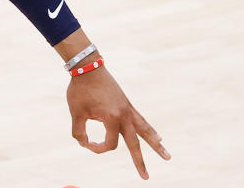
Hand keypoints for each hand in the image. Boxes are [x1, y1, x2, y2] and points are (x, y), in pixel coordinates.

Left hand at [66, 65, 169, 179]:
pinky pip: (141, 120)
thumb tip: (85, 143)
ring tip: (167, 156)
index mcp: (112, 118)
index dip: (96, 148)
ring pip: (145, 131)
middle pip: (134, 144)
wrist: (88, 66)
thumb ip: (79, 132)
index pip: (108, 144)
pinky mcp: (127, 104)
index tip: (86, 142)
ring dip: (155, 144)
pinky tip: (157, 136)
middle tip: (146, 178)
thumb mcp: (76, 113)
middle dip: (140, 162)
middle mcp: (124, 115)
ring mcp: (128, 109)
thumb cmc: (80, 89)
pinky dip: (149, 129)